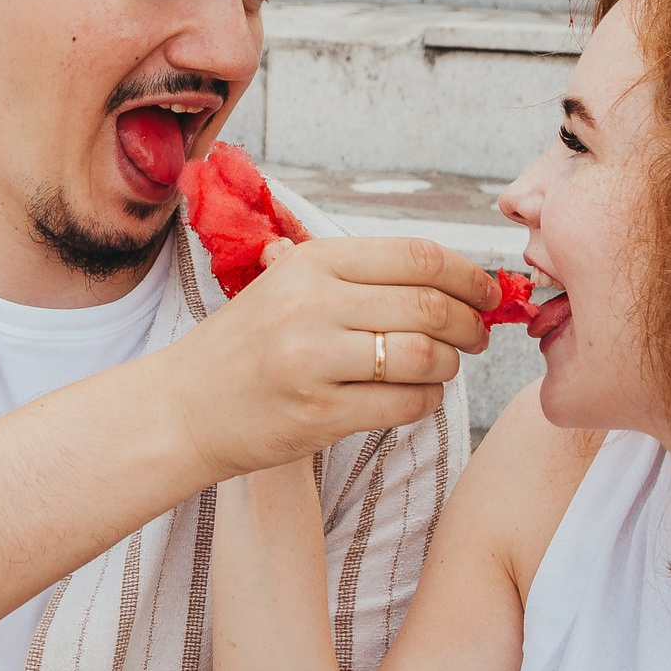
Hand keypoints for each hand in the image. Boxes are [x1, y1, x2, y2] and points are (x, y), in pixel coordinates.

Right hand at [156, 235, 496, 479]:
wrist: (182, 408)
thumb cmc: (246, 348)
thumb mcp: (288, 286)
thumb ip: (358, 278)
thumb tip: (450, 279)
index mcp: (312, 262)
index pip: (418, 257)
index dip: (469, 275)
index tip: (488, 293)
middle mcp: (313, 304)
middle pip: (430, 305)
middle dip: (470, 324)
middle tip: (477, 336)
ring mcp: (314, 360)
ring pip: (424, 356)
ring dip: (449, 366)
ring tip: (443, 368)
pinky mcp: (319, 413)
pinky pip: (406, 404)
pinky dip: (426, 401)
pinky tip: (416, 397)